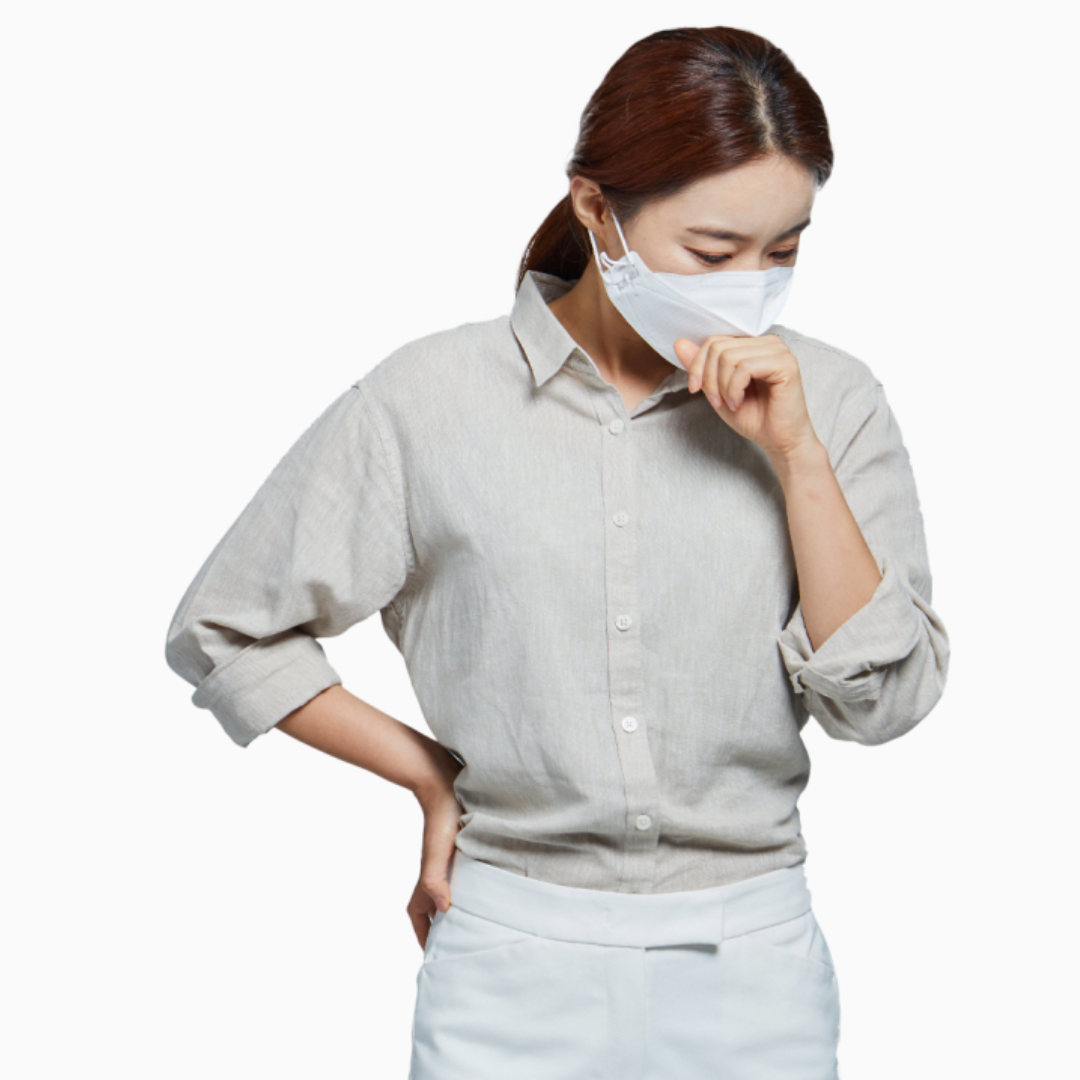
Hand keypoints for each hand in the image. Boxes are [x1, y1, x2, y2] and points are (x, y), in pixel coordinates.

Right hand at [407, 780, 464, 949]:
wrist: (448, 790)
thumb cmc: (440, 821)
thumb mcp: (436, 854)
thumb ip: (435, 881)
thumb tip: (444, 909)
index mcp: (427, 884)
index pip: (419, 918)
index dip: (424, 937)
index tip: (435, 956)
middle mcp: (437, 879)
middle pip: (436, 913)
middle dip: (446, 932)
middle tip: (464, 950)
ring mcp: (450, 869)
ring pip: (452, 898)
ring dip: (462, 913)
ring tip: (480, 929)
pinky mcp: (464, 857)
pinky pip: (467, 883)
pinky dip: (474, 894)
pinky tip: (491, 896)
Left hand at [673, 334, 819, 460]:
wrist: (779, 440)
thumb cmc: (754, 417)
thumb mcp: (717, 390)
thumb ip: (700, 367)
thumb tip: (679, 342)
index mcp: (753, 345)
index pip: (714, 341)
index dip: (697, 366)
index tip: (695, 390)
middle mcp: (768, 342)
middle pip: (718, 347)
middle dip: (709, 378)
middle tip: (717, 402)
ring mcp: (779, 351)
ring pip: (728, 356)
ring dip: (722, 387)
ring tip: (731, 404)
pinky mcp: (785, 364)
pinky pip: (744, 367)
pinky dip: (734, 389)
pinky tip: (739, 403)